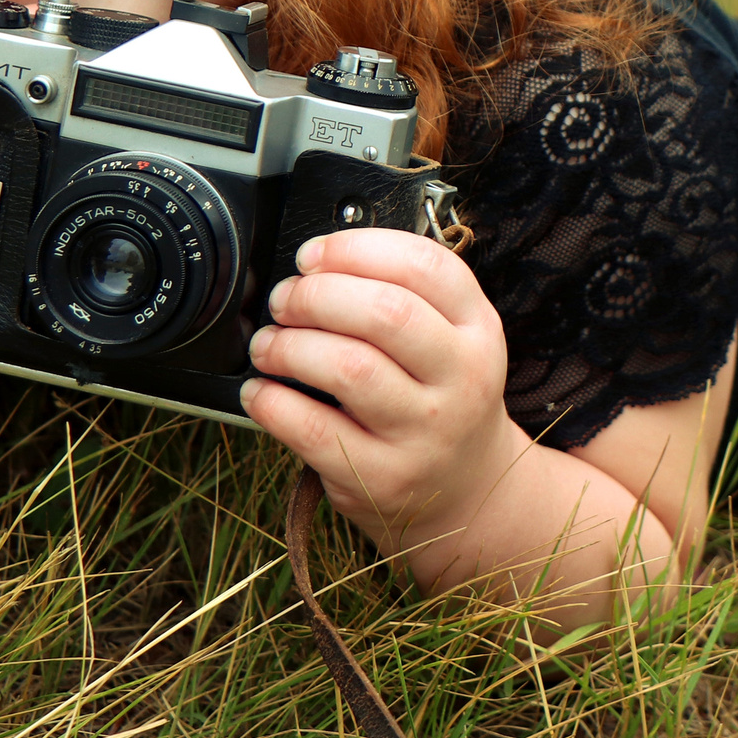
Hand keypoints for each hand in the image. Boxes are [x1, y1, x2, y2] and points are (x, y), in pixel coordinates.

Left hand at [240, 230, 524, 540]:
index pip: (424, 265)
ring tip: (269, 345)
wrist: (467, 489)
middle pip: (384, 313)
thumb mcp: (453, 341)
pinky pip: (313, 430)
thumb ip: (405, 296)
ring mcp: (424, 432)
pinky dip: (272, 402)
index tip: (314, 255)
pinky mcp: (382, 476)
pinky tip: (260, 392)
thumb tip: (317, 262)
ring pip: (348, 367)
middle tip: (285, 300)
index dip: (356, 249)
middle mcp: (460, 378)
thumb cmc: (442, 399)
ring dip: (289, 346)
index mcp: (478, 329)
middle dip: (316, 295)